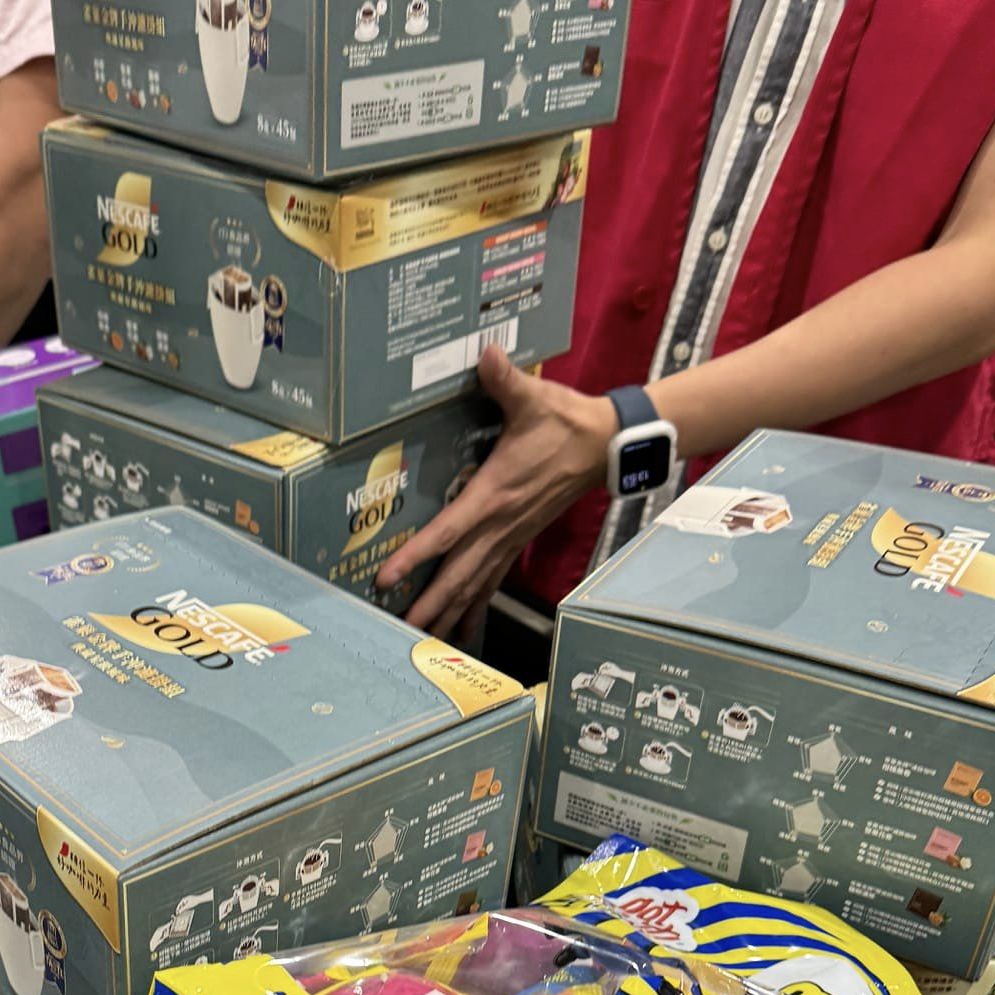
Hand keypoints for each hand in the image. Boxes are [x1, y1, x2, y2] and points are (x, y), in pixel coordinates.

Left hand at [377, 347, 614, 638]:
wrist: (606, 445)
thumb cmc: (566, 422)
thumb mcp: (534, 398)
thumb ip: (505, 380)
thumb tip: (488, 354)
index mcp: (495, 494)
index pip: (448, 531)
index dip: (416, 556)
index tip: (388, 577)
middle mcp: (500, 524)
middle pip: (458, 574)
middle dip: (429, 603)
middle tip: (398, 630)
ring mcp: (511, 536)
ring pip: (475, 584)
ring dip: (449, 612)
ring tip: (422, 640)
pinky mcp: (518, 539)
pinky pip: (492, 580)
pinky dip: (475, 605)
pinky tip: (462, 627)